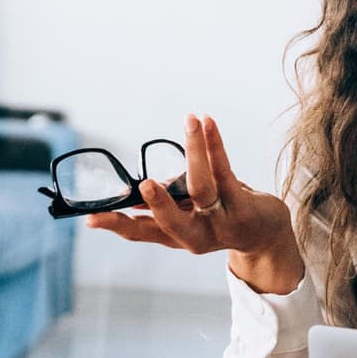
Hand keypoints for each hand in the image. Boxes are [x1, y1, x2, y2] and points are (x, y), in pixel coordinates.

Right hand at [84, 114, 303, 294]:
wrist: (266, 234)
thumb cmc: (218, 217)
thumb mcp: (189, 215)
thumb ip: (164, 204)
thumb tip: (134, 193)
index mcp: (176, 236)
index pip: (141, 232)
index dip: (116, 226)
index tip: (90, 219)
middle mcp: (197, 235)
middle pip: (174, 223)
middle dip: (159, 204)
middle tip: (144, 185)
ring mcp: (222, 222)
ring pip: (203, 187)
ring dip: (195, 151)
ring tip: (189, 121)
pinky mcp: (243, 206)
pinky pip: (225, 170)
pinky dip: (214, 144)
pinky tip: (207, 122)